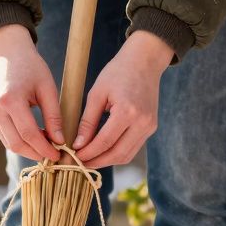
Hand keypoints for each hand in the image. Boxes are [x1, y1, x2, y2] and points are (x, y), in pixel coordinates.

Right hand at [0, 24, 62, 161]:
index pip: (28, 134)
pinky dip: (21, 141)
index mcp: (10, 99)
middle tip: (53, 156)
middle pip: (16, 144)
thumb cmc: (32, 68)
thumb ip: (54, 116)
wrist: (10, 54)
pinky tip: (36, 137)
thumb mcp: (48, 89)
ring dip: (29, 149)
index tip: (58, 154)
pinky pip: (6, 136)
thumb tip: (59, 142)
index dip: (44, 148)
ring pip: (10, 143)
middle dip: (36, 153)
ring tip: (47, 146)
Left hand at [74, 31, 173, 168]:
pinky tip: (103, 151)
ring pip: (127, 155)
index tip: (74, 156)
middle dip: (97, 162)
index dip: (88, 153)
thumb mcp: (97, 93)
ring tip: (89, 160)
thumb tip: (78, 145)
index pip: (104, 142)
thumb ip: (87, 121)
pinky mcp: (151, 127)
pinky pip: (133, 148)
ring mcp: (149, 126)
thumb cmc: (118, 72)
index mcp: (127, 112)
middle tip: (79, 164)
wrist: (145, 61)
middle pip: (117, 154)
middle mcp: (142, 123)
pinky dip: (117, 153)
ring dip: (107, 161)